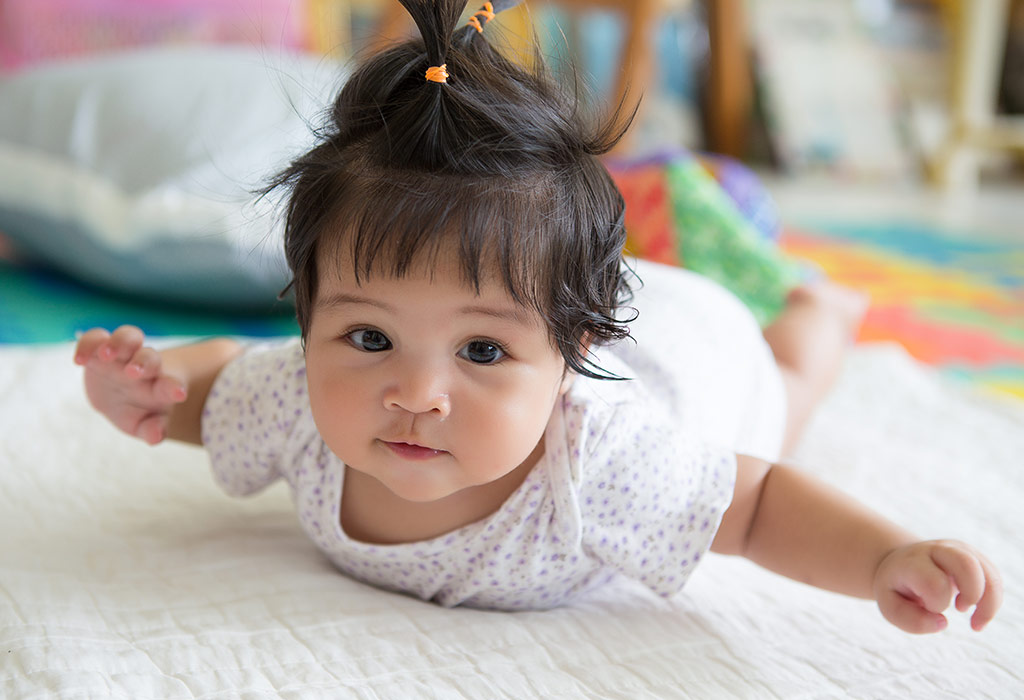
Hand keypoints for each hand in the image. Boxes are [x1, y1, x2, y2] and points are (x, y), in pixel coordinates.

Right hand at [74, 326, 186, 444]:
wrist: (121, 398)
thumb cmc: (140, 412)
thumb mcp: (146, 424)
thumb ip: (153, 429)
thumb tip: (155, 438)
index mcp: (160, 386)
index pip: (172, 384)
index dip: (175, 388)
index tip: (178, 394)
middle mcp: (144, 367)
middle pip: (150, 356)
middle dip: (144, 362)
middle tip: (133, 372)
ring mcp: (123, 355)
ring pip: (127, 337)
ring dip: (120, 342)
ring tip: (107, 354)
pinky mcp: (99, 350)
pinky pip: (95, 339)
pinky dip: (88, 344)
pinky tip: (79, 360)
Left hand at [873, 540, 1002, 633]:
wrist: (901, 562)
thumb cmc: (898, 588)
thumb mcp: (890, 606)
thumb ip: (911, 620)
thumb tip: (942, 623)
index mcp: (913, 562)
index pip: (935, 583)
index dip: (937, 604)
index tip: (928, 608)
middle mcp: (938, 550)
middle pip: (968, 565)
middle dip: (972, 595)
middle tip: (959, 609)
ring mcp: (959, 551)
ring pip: (989, 573)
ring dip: (989, 604)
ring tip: (975, 623)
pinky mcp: (975, 557)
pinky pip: (995, 579)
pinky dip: (993, 602)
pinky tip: (979, 614)